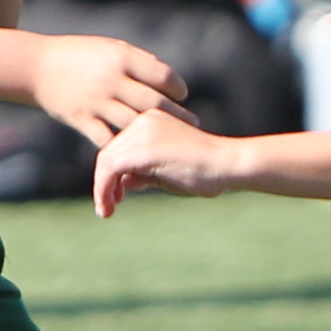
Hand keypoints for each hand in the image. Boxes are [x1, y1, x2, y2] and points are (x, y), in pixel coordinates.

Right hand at [31, 29, 186, 140]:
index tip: (181, 95)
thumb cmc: (79, 54)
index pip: (162, 76)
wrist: (36, 66)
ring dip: (154, 133)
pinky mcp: (81, 120)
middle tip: (192, 123)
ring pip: (134, 124)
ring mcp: (96, 102)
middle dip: (176, 115)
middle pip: (153, 103)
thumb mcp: (111, 47)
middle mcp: (111, 80)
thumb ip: (139, 62)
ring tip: (168, 138)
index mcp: (122, 58)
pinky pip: (108, 139)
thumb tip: (168, 80)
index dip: (177, 87)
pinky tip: (137, 150)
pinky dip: (124, 146)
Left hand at [91, 105, 233, 215]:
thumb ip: (143, 172)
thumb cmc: (205, 171)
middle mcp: (143, 120)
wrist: (228, 164)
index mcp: (151, 119)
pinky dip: (104, 190)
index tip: (117, 196)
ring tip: (107, 210)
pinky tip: (109, 207)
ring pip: (106, 161)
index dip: (112, 173)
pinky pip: (110, 170)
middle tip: (108, 207)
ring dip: (102, 189)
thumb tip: (121, 182)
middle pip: (109, 152)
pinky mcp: (142, 149)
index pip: (120, 146)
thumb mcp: (166, 171)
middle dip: (105, 182)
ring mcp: (142, 132)